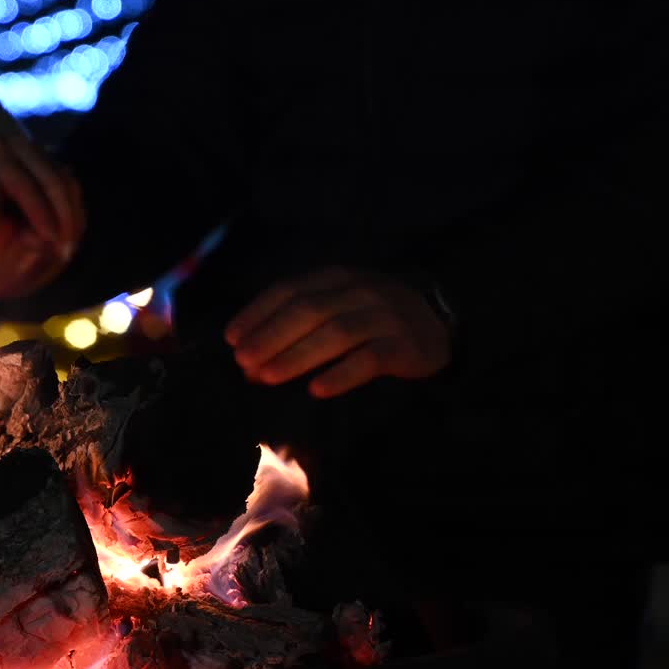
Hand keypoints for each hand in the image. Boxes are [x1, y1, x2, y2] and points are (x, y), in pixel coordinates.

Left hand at [225, 268, 451, 397]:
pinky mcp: (403, 346)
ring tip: (267, 377)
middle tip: (243, 362)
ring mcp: (383, 317)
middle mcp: (358, 291)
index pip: (288, 290)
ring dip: (296, 356)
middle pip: (307, 311)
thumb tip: (249, 356)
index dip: (257, 313)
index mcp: (334, 278)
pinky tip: (316, 390)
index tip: (231, 339)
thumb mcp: (336, 304)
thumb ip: (297, 323)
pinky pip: (369, 360)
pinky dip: (341, 375)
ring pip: (334, 334)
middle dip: (270, 337)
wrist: (436, 321)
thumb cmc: (370, 316)